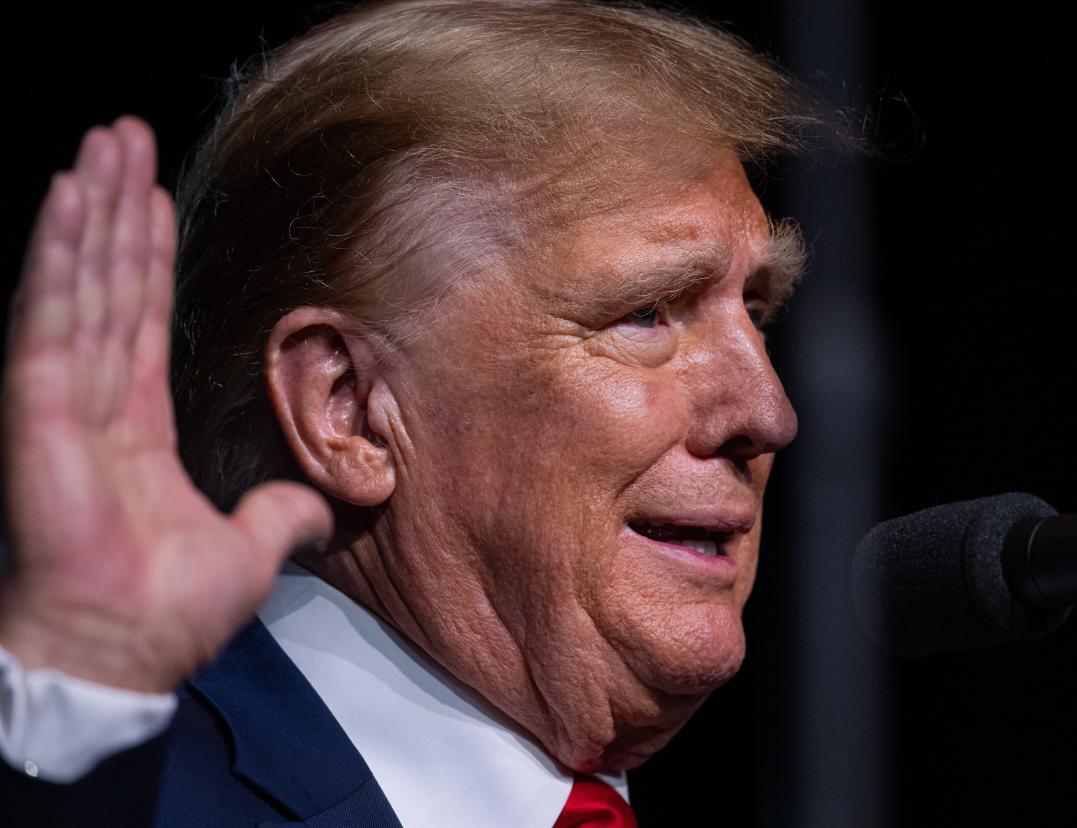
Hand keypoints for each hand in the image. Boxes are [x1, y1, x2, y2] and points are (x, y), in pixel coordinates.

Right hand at [0, 118, 332, 692]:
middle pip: (106, 282)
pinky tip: (68, 196)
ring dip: (88, 209)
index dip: (147, 256)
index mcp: (134, 427)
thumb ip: (283, 513)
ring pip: (78, 282)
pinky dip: (57, 254)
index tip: (154, 198)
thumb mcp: (253, 550)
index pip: (140, 318)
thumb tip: (326, 505)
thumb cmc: (169, 614)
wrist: (124, 651)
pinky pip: (49, 316)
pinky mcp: (36, 406)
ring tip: (101, 142)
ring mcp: (59, 397)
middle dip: (114, 208)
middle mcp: (93, 400)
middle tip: (122, 137)